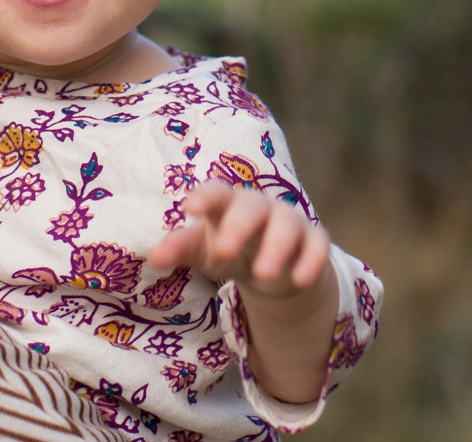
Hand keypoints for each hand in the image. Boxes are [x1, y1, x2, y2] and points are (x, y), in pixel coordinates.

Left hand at [151, 182, 339, 403]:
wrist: (270, 267)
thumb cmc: (228, 249)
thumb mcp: (202, 251)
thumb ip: (180, 250)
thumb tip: (153, 258)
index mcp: (227, 204)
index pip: (216, 192)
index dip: (205, 197)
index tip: (189, 207)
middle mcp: (259, 208)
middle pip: (251, 207)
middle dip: (239, 226)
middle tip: (225, 251)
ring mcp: (289, 222)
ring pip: (287, 226)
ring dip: (276, 248)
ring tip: (263, 275)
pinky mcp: (314, 241)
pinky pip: (318, 245)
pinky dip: (311, 261)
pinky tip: (300, 280)